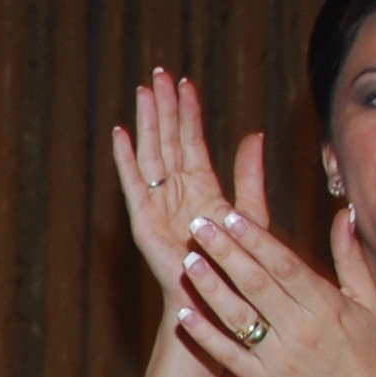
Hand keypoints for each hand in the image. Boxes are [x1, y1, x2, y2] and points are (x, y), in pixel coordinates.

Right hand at [111, 72, 266, 308]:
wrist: (217, 303)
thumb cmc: (237, 266)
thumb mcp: (251, 213)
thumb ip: (249, 175)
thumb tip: (254, 135)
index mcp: (201, 188)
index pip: (192, 141)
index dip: (188, 112)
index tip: (185, 82)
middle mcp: (177, 192)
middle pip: (168, 140)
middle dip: (164, 107)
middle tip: (159, 73)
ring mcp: (158, 204)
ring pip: (152, 154)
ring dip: (147, 123)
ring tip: (143, 92)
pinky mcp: (145, 221)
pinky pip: (134, 184)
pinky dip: (126, 159)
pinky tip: (121, 134)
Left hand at [172, 205, 375, 376]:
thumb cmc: (367, 351)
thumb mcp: (368, 302)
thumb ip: (350, 257)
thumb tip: (346, 212)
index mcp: (326, 306)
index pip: (285, 265)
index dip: (256, 239)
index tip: (231, 215)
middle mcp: (302, 330)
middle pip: (256, 285)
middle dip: (225, 252)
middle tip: (198, 224)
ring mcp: (279, 359)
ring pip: (238, 317)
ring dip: (210, 288)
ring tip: (188, 261)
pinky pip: (228, 355)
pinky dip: (204, 336)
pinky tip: (183, 315)